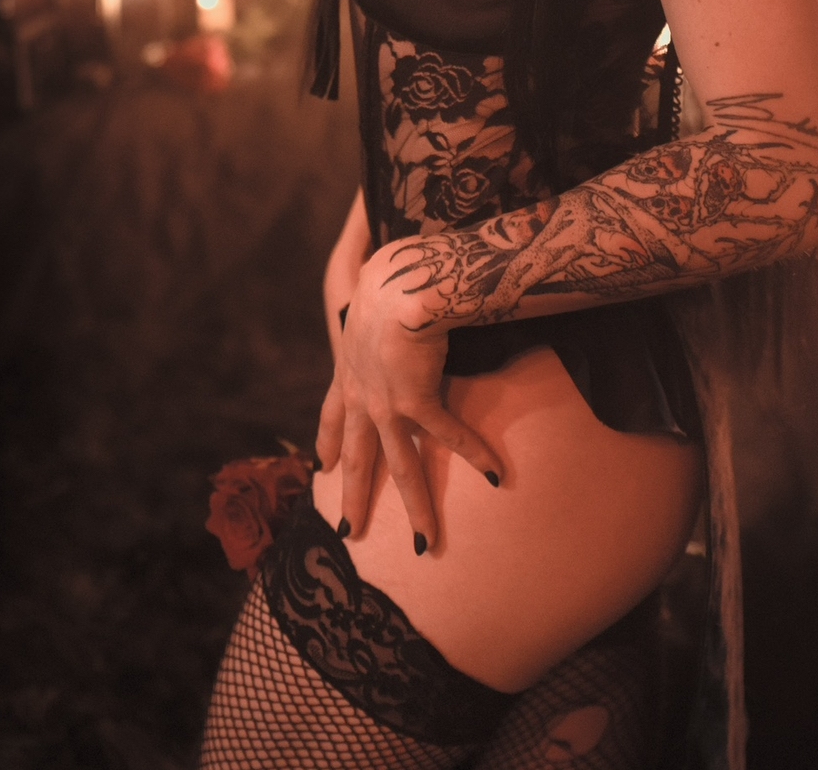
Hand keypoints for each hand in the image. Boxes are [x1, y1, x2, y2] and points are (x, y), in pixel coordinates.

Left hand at [315, 242, 502, 549]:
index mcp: (348, 368)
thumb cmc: (388, 275)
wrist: (400, 284)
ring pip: (400, 466)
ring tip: (426, 543)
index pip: (332, 414)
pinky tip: (496, 475)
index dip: (326, 443)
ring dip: (416, 507)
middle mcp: (362, 393)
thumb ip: (375, 299)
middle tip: (349, 530)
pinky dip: (475, 453)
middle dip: (354, 495)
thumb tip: (381, 281)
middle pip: (357, 455)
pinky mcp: (416, 402)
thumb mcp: (369, 290)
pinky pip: (449, 435)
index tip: (321, 468)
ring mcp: (386, 404)